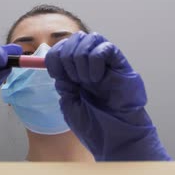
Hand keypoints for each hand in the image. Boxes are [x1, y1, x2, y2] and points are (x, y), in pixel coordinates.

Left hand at [45, 32, 169, 160]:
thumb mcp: (69, 102)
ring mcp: (106, 62)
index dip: (54, 56)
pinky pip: (105, 47)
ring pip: (90, 38)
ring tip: (86, 80)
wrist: (113, 136)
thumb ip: (63, 82)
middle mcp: (91, 63)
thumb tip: (55, 64)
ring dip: (81, 58)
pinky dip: (95, 61)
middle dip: (67, 56)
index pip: (62, 47)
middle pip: (75, 38)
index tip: (55, 74)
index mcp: (77, 71)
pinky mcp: (120, 63)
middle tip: (73, 79)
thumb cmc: (94, 123)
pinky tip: (96, 79)